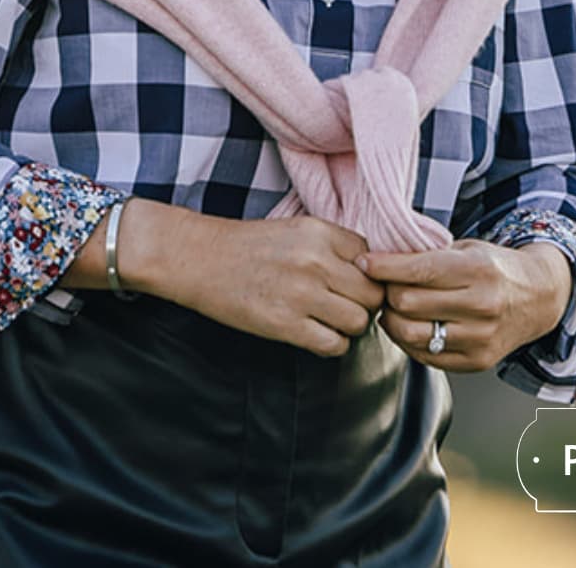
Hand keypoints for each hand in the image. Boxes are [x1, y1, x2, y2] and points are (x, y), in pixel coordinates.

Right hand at [153, 210, 386, 357]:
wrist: (202, 259)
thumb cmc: (251, 246)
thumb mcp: (297, 230)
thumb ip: (334, 246)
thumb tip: (372, 272)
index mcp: (320, 231)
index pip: (373, 259)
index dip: (366, 274)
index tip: (351, 282)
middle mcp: (315, 260)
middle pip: (372, 293)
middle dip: (364, 303)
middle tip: (344, 306)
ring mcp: (301, 293)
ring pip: (359, 321)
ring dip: (349, 326)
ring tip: (330, 320)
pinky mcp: (285, 324)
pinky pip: (334, 345)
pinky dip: (331, 345)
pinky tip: (315, 334)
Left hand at [356, 237, 573, 372]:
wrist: (536, 298)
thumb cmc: (492, 268)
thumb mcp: (466, 249)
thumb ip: (428, 255)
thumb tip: (379, 258)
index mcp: (477, 270)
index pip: (417, 270)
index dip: (383, 267)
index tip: (364, 262)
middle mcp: (481, 306)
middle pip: (407, 303)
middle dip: (385, 292)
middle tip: (380, 285)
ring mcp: (479, 338)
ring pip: (411, 334)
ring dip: (391, 320)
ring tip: (391, 307)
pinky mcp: (477, 362)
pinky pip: (425, 356)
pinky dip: (408, 341)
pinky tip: (409, 325)